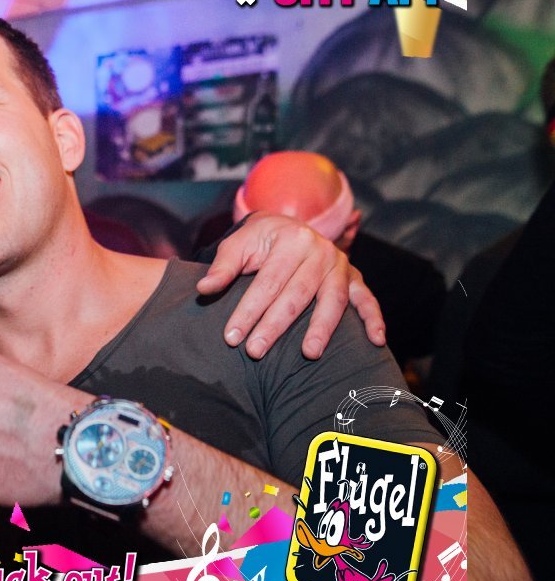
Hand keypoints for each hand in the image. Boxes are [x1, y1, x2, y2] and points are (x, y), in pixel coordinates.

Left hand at [196, 212, 385, 359]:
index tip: (231, 337)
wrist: (287, 226)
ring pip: (332, 301)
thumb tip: (205, 288)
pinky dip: (374, 319)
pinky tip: (376, 341)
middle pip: (296, 295)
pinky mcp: (354, 278)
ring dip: (321, 328)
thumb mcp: (238, 245)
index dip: (248, 311)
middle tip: (256, 352)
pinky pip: (367, 299)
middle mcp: (319, 252)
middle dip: (274, 326)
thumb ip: (223, 267)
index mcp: (290, 241)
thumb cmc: (259, 241)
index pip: (266, 283)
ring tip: (308, 354)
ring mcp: (340, 265)